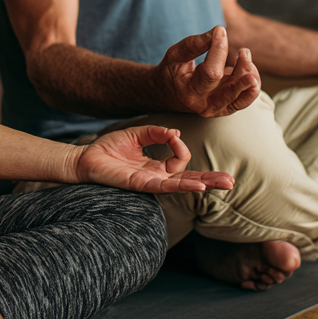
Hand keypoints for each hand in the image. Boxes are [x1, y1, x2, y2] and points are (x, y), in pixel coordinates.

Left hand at [74, 124, 234, 193]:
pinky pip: (166, 185)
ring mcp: (150, 182)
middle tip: (231, 182)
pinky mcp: (141, 184)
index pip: (181, 159)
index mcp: (156, 165)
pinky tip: (198, 186)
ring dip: (203, 184)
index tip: (173, 136)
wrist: (86, 158)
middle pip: (190, 179)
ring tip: (224, 185)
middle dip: (211, 180)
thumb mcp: (137, 134)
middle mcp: (156, 177)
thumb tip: (176, 132)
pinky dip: (183, 184)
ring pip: (182, 185)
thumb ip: (157, 133)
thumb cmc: (109, 148)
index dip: (181, 146)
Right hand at [153, 26, 260, 116]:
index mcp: (189, 92)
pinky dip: (252, 84)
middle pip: (230, 91)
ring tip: (244, 55)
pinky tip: (247, 67)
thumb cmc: (172, 71)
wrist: (168, 93)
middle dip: (243, 71)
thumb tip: (218, 31)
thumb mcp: (176, 54)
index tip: (220, 32)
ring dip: (250, 74)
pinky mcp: (226, 107)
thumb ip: (195, 44)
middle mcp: (204, 105)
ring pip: (243, 96)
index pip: (211, 73)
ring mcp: (217, 109)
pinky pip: (246, 99)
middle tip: (244, 52)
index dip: (219, 50)